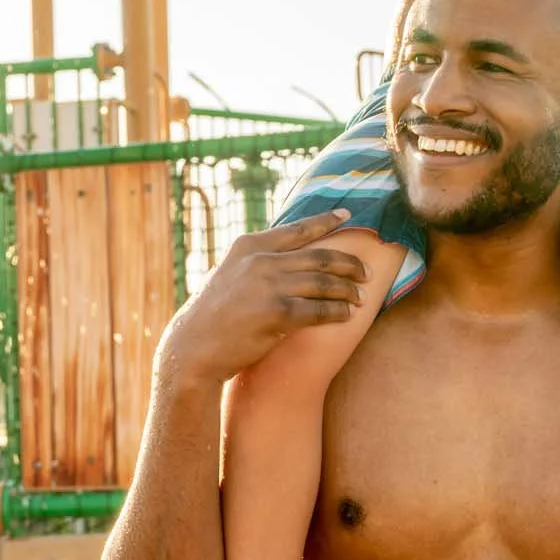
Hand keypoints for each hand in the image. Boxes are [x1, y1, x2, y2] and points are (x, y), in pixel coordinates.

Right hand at [156, 209, 366, 385]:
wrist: (194, 345)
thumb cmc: (213, 314)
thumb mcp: (229, 273)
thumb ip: (255, 261)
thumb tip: (285, 255)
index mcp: (249, 245)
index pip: (297, 229)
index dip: (325, 221)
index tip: (348, 214)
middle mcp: (260, 260)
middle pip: (320, 256)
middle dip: (349, 264)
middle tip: (366, 272)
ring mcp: (269, 286)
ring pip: (324, 283)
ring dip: (348, 290)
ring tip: (361, 297)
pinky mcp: (277, 313)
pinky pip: (319, 310)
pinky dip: (337, 312)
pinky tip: (346, 315)